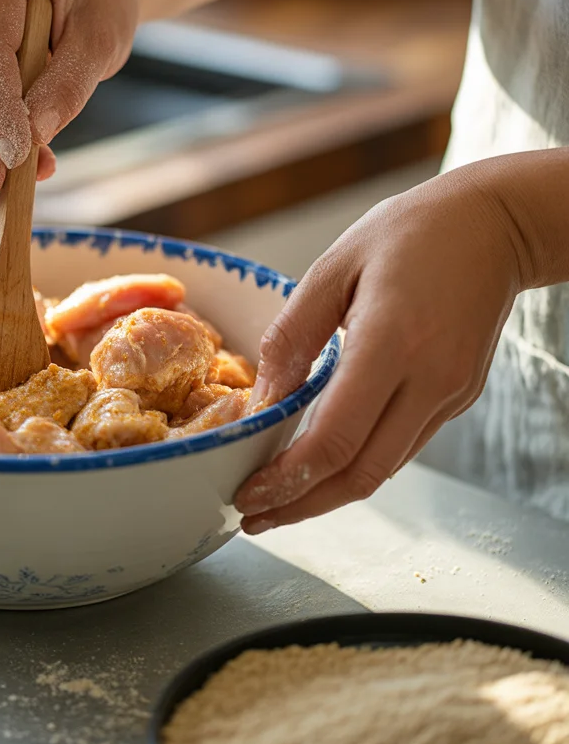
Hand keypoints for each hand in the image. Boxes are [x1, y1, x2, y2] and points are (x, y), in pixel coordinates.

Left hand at [234, 161, 529, 532]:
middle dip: (302, 505)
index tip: (250, 494)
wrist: (493, 225)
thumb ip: (295, 334)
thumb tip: (264, 399)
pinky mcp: (456, 397)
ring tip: (278, 501)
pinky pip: (401, 446)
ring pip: (384, 469)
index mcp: (392, 341)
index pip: (337, 438)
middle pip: (362, 474)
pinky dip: (357, 466)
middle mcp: (428, 379)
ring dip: (328, 495)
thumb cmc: (410, 234)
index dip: (288, 478)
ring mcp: (450, 394)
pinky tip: (321, 464)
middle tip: (254, 517)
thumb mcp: (335, 267)